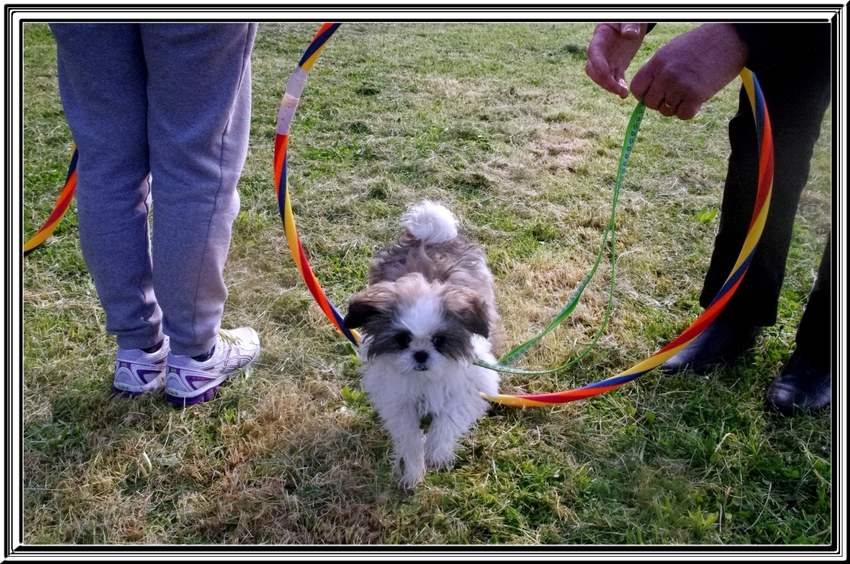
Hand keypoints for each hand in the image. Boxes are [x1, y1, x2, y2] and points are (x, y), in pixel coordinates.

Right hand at [585, 23, 647, 98]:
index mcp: (600, 38)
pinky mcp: (617, 66)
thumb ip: (629, 25)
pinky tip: (625, 92)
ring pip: (602, 77)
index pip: (594, 54)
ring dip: (610, 87)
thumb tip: (630, 35)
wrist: (634, 24)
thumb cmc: (630, 19)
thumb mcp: (630, 19)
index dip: (598, 65)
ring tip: (623, 94)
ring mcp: (608, 60)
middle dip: (603, 80)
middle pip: (593, 70)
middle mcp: (601, 52)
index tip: (606, 74)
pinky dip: (618, 86)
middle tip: (616, 88)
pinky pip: (615, 79)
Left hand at [630, 23, 748, 119]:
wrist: (729, 39)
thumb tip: (646, 93)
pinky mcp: (696, 96)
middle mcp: (665, 76)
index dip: (644, 94)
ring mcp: (680, 87)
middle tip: (674, 93)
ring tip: (688, 92)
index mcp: (657, 63)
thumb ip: (657, 71)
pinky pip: (683, 115)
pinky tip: (696, 99)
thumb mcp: (671, 51)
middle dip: (660, 102)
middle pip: (650, 103)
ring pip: (666, 111)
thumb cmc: (700, 44)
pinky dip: (689, 111)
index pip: (637, 88)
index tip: (654, 93)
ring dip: (676, 106)